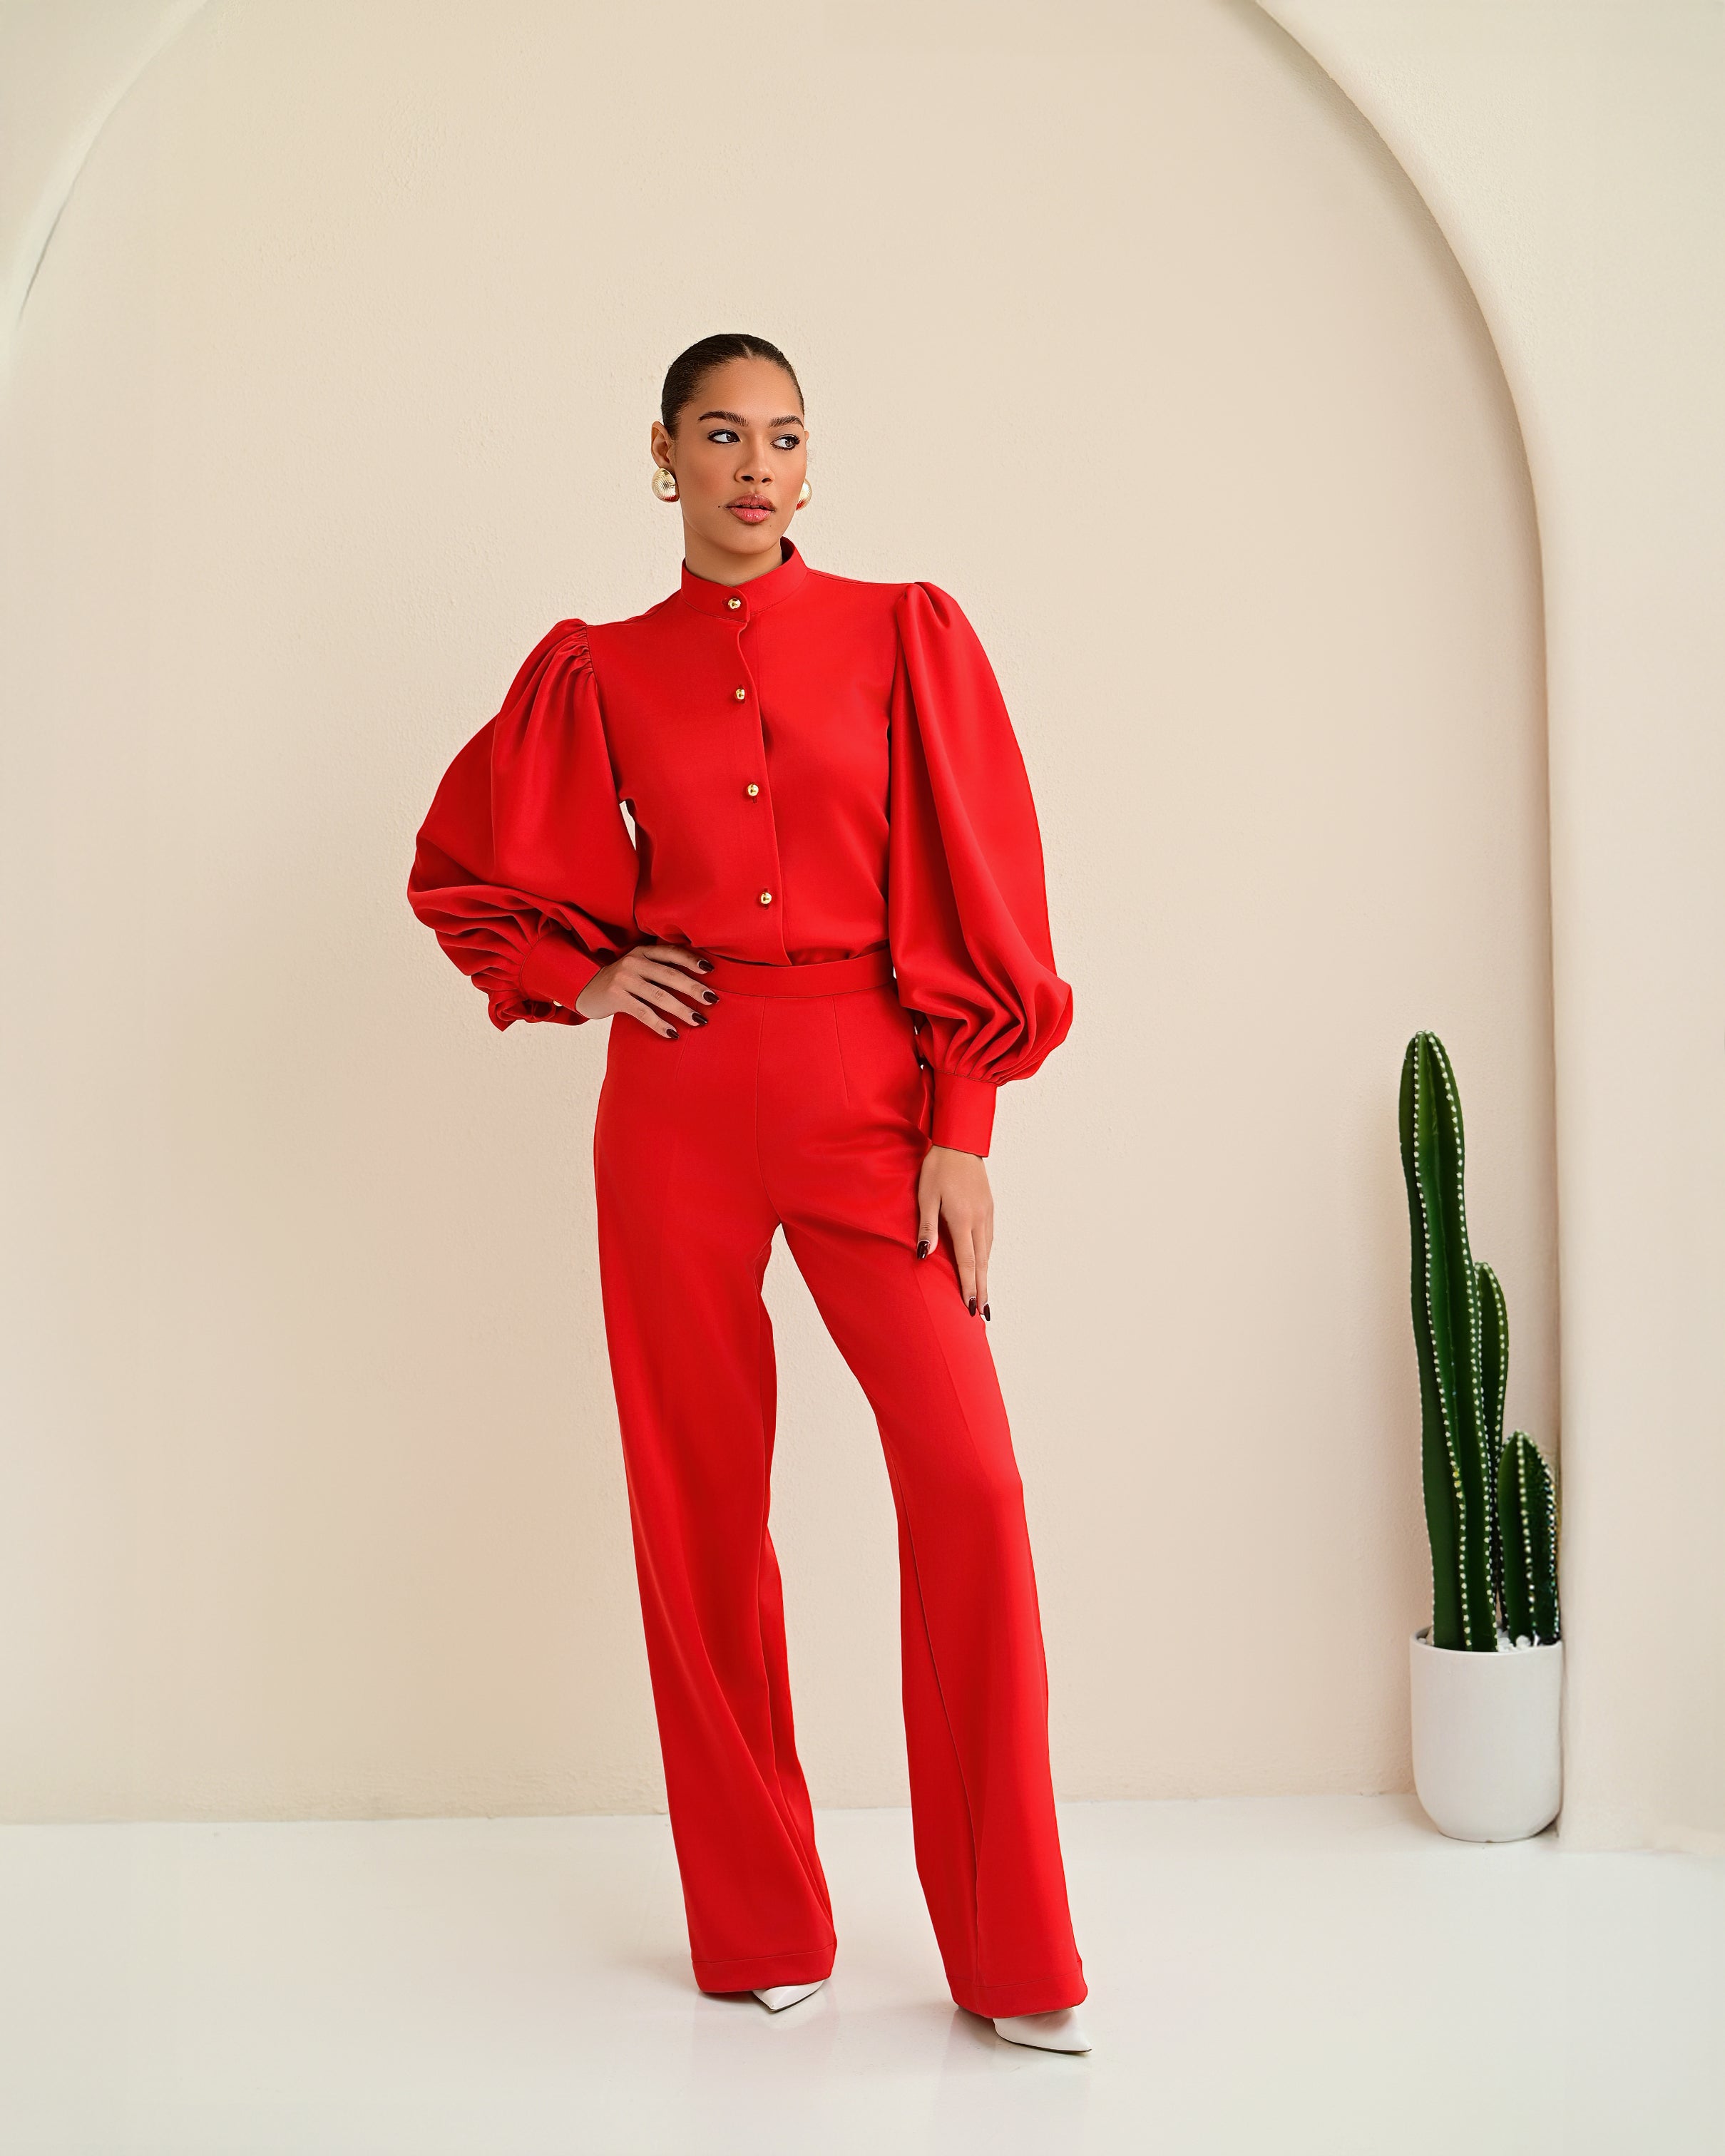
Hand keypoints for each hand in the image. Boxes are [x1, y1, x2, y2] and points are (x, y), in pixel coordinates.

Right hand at [575, 942, 716, 1033]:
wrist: (586, 988)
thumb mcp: (638, 966)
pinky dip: (660, 1024)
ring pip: (659, 995)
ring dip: (682, 1009)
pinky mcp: (616, 997)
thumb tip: (697, 979)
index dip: (692, 960)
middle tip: (712, 1000)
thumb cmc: (621, 980)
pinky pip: (643, 1012)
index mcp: (642, 951)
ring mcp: (624, 979)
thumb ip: (659, 966)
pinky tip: (673, 1033)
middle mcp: (634, 962)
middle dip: (693, 988)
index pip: (671, 952)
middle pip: (670, 975)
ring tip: (699, 1020)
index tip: (711, 970)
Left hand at [916, 1144, 991, 1318]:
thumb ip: (926, 1225)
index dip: (968, 1287)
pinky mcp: (989, 1208)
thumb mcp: (926, 1195)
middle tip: (982, 1314)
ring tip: (983, 1296)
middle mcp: (979, 1220)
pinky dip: (986, 1258)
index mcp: (962, 1219)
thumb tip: (924, 1254)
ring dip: (985, 1276)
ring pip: (987, 1252)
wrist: (960, 1143)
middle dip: (981, 1289)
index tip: (971, 1308)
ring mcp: (987, 1214)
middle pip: (981, 1263)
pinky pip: (989, 1240)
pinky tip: (982, 1265)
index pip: (967, 1262)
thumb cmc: (938, 1168)